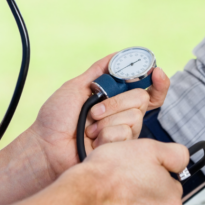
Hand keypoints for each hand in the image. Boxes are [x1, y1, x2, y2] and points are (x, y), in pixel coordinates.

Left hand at [26, 54, 169, 179]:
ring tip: (89, 128)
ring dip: (107, 120)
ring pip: (134, 117)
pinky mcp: (120, 149)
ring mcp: (123, 132)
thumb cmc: (56, 119)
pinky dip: (105, 135)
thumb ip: (99, 71)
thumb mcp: (76, 86)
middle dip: (117, 102)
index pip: (146, 89)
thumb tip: (117, 55)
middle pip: (142, 99)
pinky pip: (125, 134)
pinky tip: (93, 140)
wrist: (47, 146)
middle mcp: (122, 115)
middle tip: (95, 110)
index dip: (157, 81)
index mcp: (114, 98)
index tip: (155, 72)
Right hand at [73, 139, 188, 204]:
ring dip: (131, 204)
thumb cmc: (109, 173)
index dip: (155, 172)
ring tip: (114, 191)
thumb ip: (175, 154)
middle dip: (144, 190)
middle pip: (156, 200)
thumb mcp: (149, 148)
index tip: (140, 168)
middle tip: (125, 177)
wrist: (79, 197)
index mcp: (171, 200)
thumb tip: (183, 159)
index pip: (171, 182)